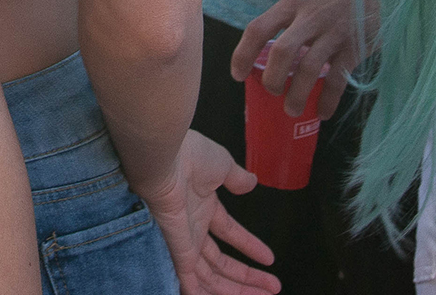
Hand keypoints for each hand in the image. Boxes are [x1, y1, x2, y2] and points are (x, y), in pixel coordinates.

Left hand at [140, 131, 279, 292]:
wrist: (164, 156)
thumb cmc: (188, 155)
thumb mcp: (222, 164)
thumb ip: (236, 178)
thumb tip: (251, 182)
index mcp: (204, 205)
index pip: (229, 233)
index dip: (249, 246)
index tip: (268, 259)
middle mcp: (192, 226)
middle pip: (221, 262)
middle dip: (247, 276)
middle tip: (271, 287)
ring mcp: (184, 240)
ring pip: (210, 276)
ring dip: (237, 288)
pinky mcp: (177, 251)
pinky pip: (189, 279)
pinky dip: (201, 292)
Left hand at [231, 0, 373, 120]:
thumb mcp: (307, 0)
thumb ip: (290, 23)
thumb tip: (270, 57)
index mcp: (292, 4)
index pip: (258, 28)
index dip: (242, 54)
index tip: (237, 75)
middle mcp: (309, 18)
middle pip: (281, 52)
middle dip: (272, 79)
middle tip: (272, 93)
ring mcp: (332, 33)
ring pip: (308, 69)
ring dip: (297, 95)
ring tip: (292, 110)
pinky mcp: (353, 48)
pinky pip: (337, 80)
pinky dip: (327, 100)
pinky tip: (322, 113)